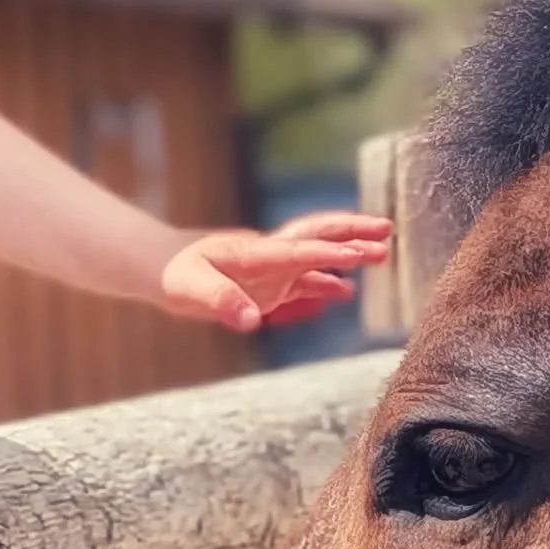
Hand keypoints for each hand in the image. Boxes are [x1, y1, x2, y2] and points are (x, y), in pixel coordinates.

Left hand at [160, 211, 392, 330]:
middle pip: (316, 236)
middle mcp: (269, 256)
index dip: (329, 252)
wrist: (162, 267)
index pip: (299, 250)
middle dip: (351, 231)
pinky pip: (302, 280)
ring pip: (316, 255)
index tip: (360, 252)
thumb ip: (221, 302)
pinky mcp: (267, 284)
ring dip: (346, 253)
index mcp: (255, 254)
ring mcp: (271, 269)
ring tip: (382, 253)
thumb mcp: (191, 289)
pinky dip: (325, 282)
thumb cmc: (175, 273)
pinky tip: (345, 291)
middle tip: (387, 229)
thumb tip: (249, 320)